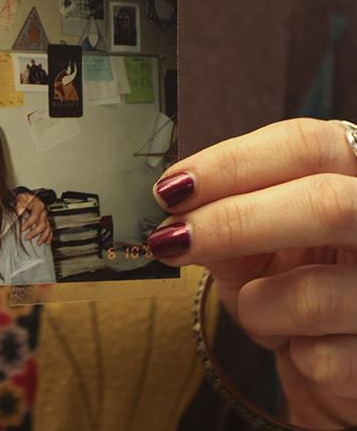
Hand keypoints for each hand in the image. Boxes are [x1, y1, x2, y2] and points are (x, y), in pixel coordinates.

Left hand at [16, 192, 52, 244]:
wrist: (29, 197)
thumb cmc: (25, 198)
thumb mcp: (21, 198)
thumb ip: (19, 204)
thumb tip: (18, 211)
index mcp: (38, 205)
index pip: (35, 216)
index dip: (29, 223)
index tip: (23, 229)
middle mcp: (44, 212)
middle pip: (42, 224)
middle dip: (35, 232)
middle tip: (27, 237)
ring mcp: (46, 217)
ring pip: (48, 228)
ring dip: (44, 236)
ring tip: (38, 243)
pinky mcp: (46, 220)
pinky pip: (50, 229)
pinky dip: (49, 236)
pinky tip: (47, 241)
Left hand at [147, 119, 356, 428]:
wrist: (338, 359)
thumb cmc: (296, 285)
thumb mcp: (256, 242)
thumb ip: (222, 215)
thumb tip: (171, 206)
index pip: (308, 146)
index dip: (232, 163)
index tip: (171, 189)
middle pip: (325, 204)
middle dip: (233, 222)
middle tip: (169, 239)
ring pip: (313, 294)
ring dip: (256, 305)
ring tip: (257, 308)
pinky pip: (320, 360)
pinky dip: (288, 354)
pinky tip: (299, 346)